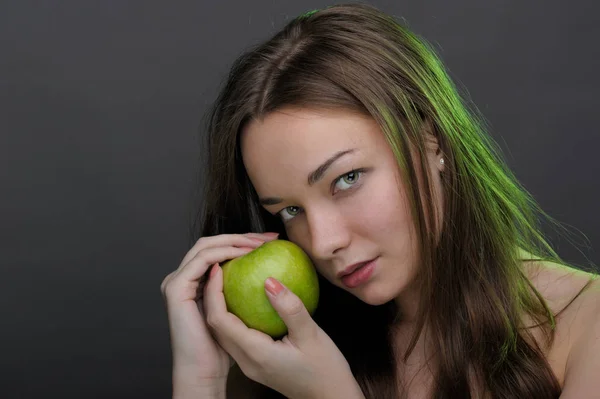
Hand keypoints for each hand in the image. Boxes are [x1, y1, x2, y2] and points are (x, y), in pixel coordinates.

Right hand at [160, 232, 279, 393]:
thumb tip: (271, 274)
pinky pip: (202, 262)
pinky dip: (222, 254)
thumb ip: (244, 292)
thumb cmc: (223, 348)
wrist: (203, 369)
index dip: (246, 241)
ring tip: (259, 244)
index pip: (220, 249)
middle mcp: (185, 276)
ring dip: (234, 240)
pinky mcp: (176, 288)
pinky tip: (244, 255)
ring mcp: (177, 280)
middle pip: (213, 242)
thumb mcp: (240, 313)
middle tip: (269, 238)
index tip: (273, 241)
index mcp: (197, 280)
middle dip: (242, 235)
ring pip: (206, 245)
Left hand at [204, 264, 364, 398]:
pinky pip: (236, 334)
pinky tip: (246, 298)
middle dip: (212, 295)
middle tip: (221, 267)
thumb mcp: (312, 335)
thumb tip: (269, 281)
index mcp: (255, 353)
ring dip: (221, 305)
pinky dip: (234, 314)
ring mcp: (249, 364)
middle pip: (216, 325)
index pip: (220, 320)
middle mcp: (246, 360)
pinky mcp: (256, 362)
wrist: (330, 398)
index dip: (214, 292)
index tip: (219, 267)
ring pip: (224, 330)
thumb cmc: (325, 371)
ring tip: (229, 278)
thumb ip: (290, 308)